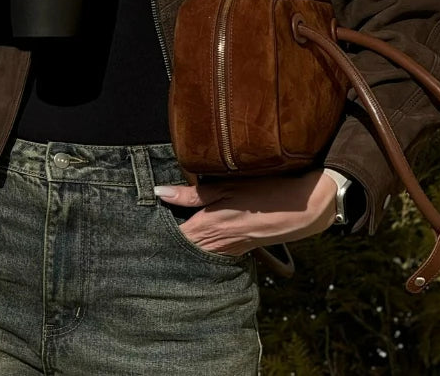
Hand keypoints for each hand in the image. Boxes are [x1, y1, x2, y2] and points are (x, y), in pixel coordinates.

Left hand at [154, 170, 339, 256]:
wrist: (301, 209)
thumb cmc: (262, 193)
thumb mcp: (225, 186)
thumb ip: (190, 194)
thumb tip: (159, 192)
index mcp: (207, 229)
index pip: (171, 239)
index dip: (154, 234)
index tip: (138, 229)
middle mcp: (215, 246)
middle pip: (181, 249)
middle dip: (165, 242)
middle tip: (147, 233)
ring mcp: (228, 250)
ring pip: (196, 252)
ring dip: (183, 243)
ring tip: (169, 230)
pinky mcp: (238, 249)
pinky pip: (212, 252)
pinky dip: (201, 244)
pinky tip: (199, 233)